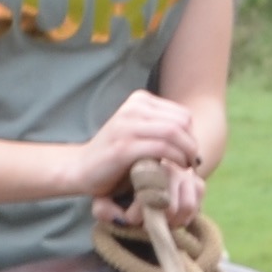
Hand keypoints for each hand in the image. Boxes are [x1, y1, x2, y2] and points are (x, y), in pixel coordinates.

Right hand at [74, 92, 205, 197]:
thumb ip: (160, 127)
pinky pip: (161, 148)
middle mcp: (133, 108)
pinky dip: (174, 160)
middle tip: (188, 164)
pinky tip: (173, 170)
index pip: (182, 114)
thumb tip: (191, 134)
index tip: (186, 155)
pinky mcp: (123, 147)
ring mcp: (127, 126)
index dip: (190, 136)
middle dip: (191, 145)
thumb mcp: (139, 132)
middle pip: (181, 122)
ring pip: (174, 132)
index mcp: (139, 100)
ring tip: (183, 167)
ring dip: (186, 153)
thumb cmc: (115, 156)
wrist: (81, 169)